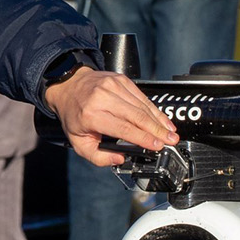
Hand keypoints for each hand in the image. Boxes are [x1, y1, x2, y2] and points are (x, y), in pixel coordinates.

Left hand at [46, 66, 177, 166]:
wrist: (68, 86)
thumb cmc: (74, 115)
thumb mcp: (78, 142)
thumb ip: (97, 157)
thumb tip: (119, 159)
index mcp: (91, 115)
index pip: (123, 128)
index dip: (143, 138)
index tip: (157, 145)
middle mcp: (103, 98)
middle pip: (137, 116)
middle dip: (157, 130)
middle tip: (171, 140)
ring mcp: (113, 86)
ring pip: (143, 106)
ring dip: (159, 120)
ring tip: (171, 132)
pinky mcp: (121, 80)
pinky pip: (142, 97)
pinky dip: (154, 109)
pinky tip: (162, 120)